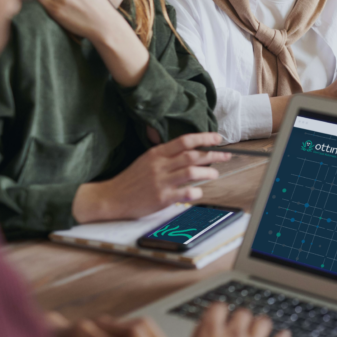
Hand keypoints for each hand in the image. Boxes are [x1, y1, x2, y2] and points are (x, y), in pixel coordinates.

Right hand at [71, 132, 230, 222]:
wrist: (111, 197)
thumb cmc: (131, 179)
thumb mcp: (146, 160)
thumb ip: (166, 155)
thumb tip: (190, 151)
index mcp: (156, 154)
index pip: (184, 141)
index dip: (204, 138)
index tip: (217, 138)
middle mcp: (159, 166)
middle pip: (192, 156)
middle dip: (213, 154)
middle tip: (226, 155)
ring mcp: (161, 182)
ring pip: (192, 172)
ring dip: (208, 173)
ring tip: (214, 174)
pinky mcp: (161, 198)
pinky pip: (185, 193)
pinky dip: (196, 192)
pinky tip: (198, 192)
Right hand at [165, 304, 290, 336]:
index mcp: (207, 334)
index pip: (217, 308)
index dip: (219, 311)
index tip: (219, 316)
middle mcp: (231, 336)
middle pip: (243, 313)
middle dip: (242, 318)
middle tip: (240, 325)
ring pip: (263, 323)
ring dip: (261, 325)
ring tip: (261, 327)